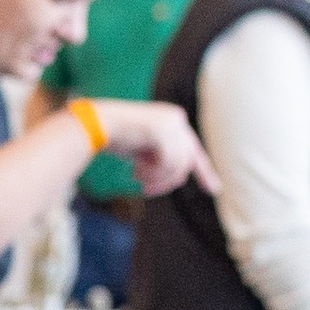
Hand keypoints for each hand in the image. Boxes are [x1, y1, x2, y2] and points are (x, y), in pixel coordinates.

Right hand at [96, 100, 216, 198]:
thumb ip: (162, 157)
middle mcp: (178, 119)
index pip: (194, 151)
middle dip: (167, 182)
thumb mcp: (144, 148)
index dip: (205, 172)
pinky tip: (134, 171)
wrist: (96, 124)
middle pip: (186, 163)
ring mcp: (172, 123)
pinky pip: (168, 164)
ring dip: (157, 179)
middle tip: (146, 191)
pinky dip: (152, 174)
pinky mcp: (164, 130)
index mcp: (174, 120)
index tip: (214, 190)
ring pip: (178, 166)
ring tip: (137, 179)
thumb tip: (178, 178)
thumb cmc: (115, 137)